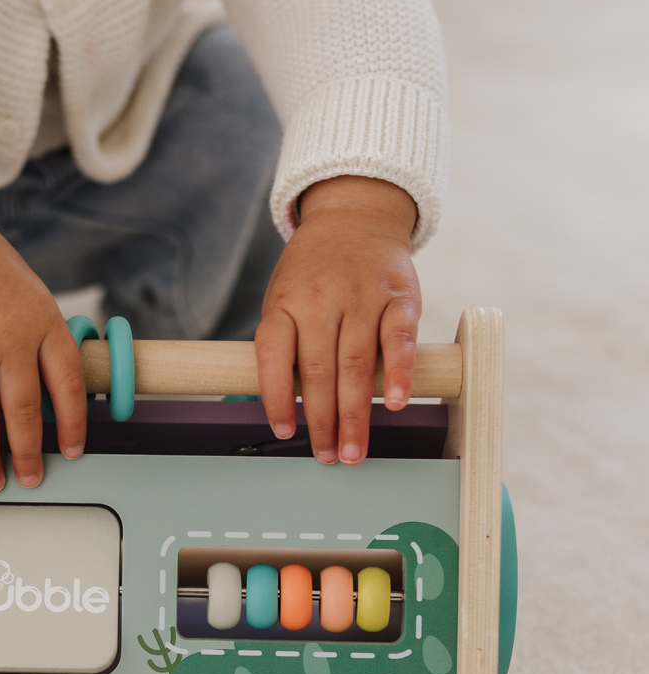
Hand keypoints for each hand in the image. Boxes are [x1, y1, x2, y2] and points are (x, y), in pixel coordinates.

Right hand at [0, 150, 86, 492]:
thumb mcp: (33, 298)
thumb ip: (43, 344)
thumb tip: (53, 402)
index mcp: (44, 322)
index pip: (69, 386)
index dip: (73, 426)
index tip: (72, 452)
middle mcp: (9, 338)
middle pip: (24, 413)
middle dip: (29, 455)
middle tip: (31, 478)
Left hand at [254, 176, 420, 464]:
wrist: (355, 216)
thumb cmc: (312, 273)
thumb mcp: (283, 298)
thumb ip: (286, 345)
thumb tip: (287, 406)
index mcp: (284, 304)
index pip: (274, 356)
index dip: (277, 398)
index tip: (284, 432)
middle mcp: (321, 300)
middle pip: (319, 370)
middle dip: (323, 421)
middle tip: (327, 457)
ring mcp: (362, 296)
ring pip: (357, 363)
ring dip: (355, 414)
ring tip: (353, 450)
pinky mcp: (400, 296)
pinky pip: (400, 338)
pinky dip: (399, 372)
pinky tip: (394, 404)